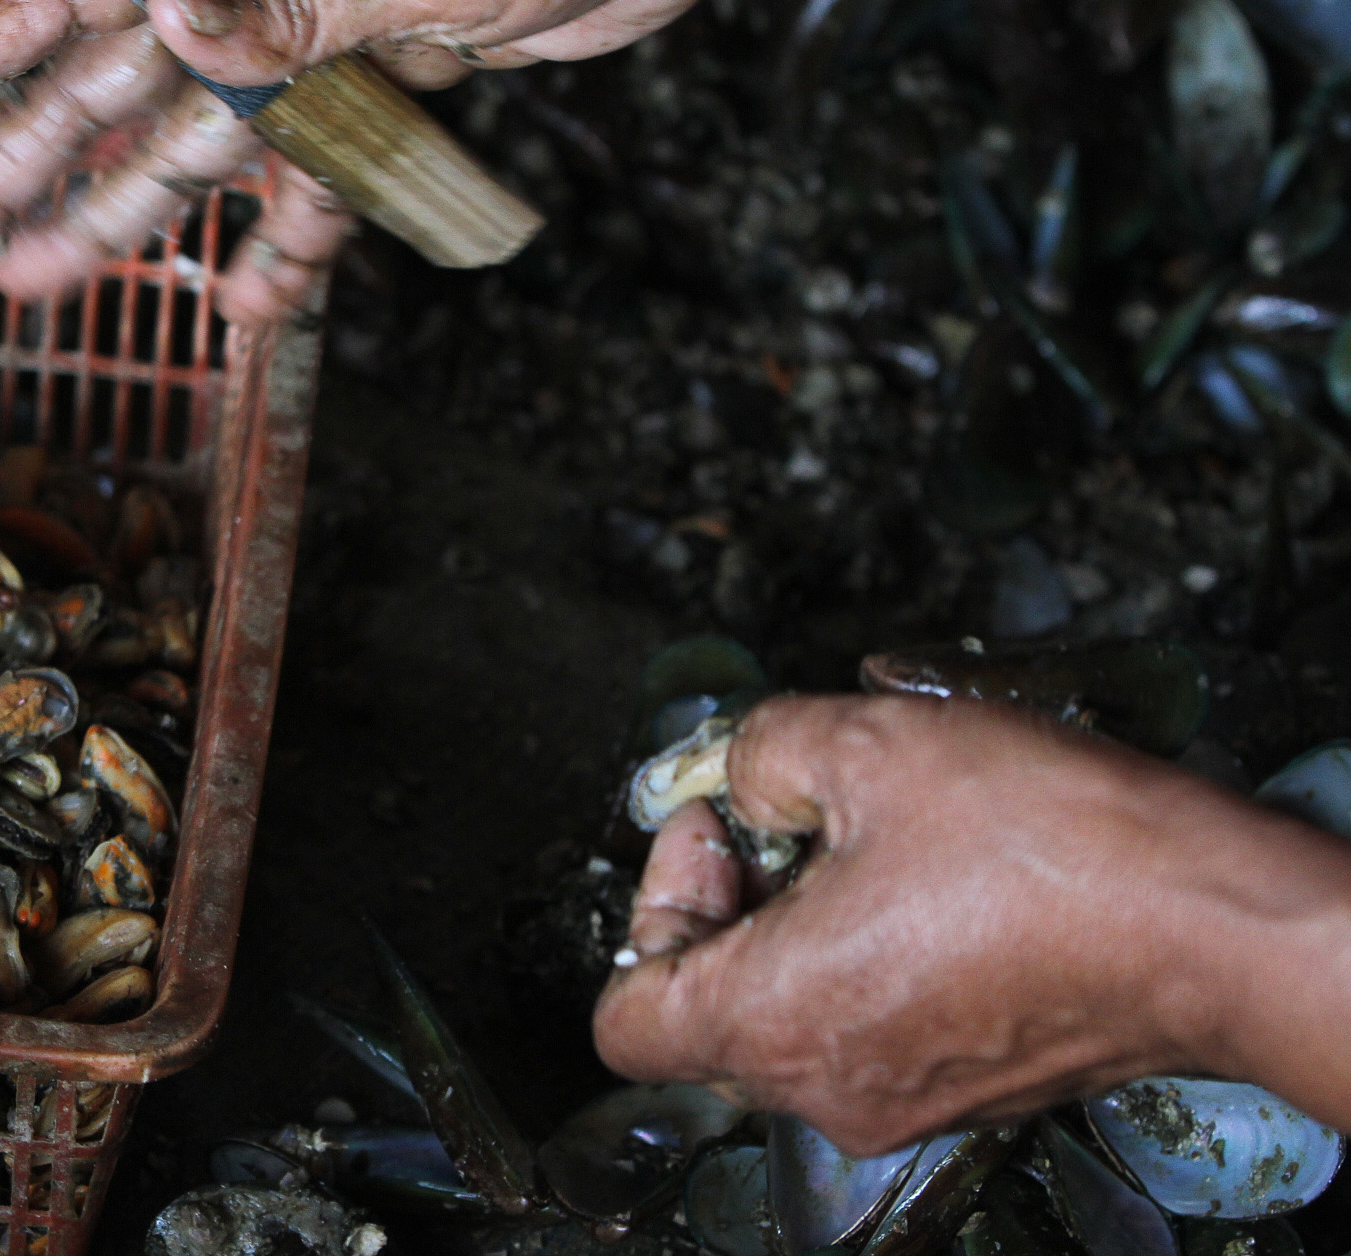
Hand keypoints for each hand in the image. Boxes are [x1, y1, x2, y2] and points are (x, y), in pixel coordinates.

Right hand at [0, 0, 752, 321]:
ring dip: (117, 213)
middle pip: (111, 82)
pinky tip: (243, 306)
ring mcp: (323, 27)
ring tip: (36, 284)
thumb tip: (167, 31)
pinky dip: (288, 240)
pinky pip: (318, 171)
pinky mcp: (390, 73)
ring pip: (196, 138)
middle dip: (11, 161)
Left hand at [593, 693, 1350, 1153]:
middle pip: (706, 1011)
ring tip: (867, 837)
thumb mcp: (865, 743)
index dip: (652, 903)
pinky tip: (928, 878)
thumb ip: (760, 751)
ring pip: (792, 1016)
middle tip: (785, 820)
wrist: (1216, 924)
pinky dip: (871, 954)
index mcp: (772, 1023)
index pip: (624, 1016)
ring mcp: (901, 1098)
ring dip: (802, 922)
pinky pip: (871, 1025)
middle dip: (728, 902)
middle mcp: (827, 1085)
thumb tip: (744, 774)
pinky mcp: (966, 1086)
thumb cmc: (1054, 850)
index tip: (715, 830)